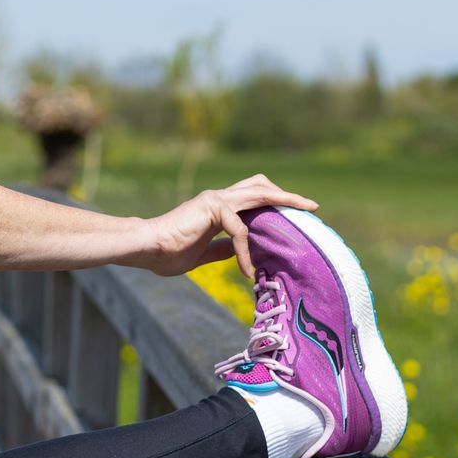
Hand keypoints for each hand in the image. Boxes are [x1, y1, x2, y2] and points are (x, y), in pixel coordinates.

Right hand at [140, 175, 317, 278]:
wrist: (145, 247)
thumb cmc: (167, 252)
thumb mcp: (204, 253)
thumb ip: (223, 248)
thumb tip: (242, 252)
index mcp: (218, 207)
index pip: (253, 197)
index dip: (274, 203)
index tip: (295, 216)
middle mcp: (219, 197)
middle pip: (261, 186)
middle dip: (288, 195)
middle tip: (311, 207)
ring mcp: (216, 199)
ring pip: (260, 193)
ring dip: (285, 201)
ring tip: (306, 212)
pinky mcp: (212, 208)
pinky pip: (240, 230)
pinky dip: (247, 252)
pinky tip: (247, 271)